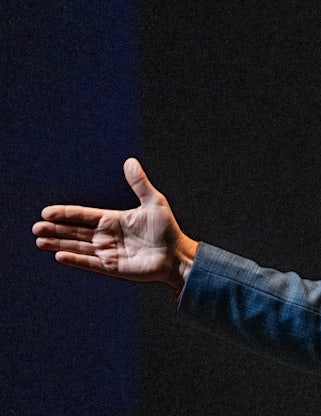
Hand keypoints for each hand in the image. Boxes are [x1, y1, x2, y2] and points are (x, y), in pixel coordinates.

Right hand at [33, 158, 198, 289]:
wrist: (176, 255)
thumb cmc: (167, 229)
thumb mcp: (154, 202)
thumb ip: (139, 183)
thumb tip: (130, 161)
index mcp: (113, 220)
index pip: (84, 216)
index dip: (65, 214)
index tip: (47, 212)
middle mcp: (107, 236)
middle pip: (75, 231)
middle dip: (55, 229)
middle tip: (36, 228)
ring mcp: (109, 252)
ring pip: (78, 247)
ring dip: (59, 243)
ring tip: (40, 241)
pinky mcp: (113, 267)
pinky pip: (90, 263)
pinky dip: (75, 260)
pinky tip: (60, 256)